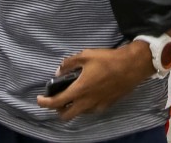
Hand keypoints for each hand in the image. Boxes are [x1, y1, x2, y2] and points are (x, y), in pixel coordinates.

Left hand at [35, 42, 154, 120]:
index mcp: (79, 90)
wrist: (131, 67)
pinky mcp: (107, 105)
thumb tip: (58, 70)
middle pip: (66, 115)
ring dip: (72, 108)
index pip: (57, 102)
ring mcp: (98, 106)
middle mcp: (87, 102)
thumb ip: (69, 63)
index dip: (45, 102)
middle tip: (56, 98)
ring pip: (79, 113)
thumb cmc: (107, 60)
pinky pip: (90, 110)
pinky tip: (86, 94)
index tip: (39, 99)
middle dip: (58, 110)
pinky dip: (84, 106)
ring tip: (71, 94)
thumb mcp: (85, 55)